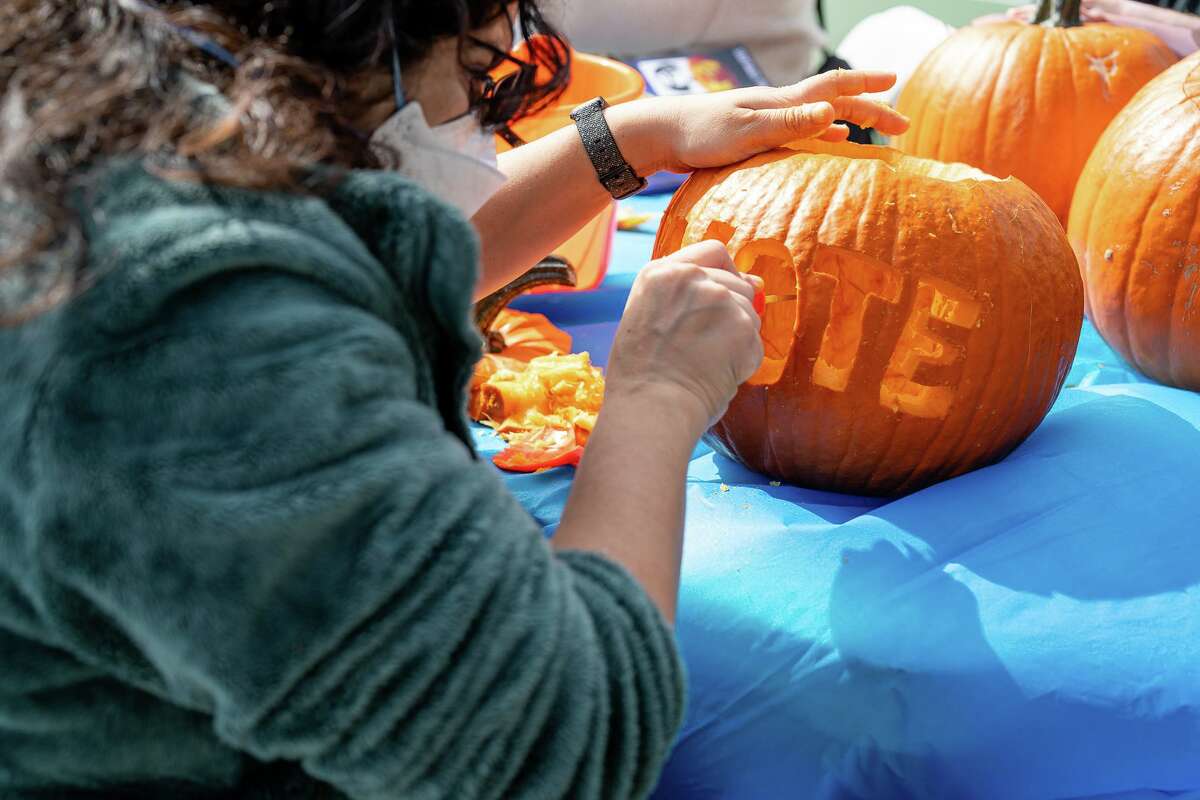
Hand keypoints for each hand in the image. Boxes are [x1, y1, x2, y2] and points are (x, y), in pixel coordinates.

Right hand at [605, 241, 763, 430]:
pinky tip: (717, 375)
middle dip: (731, 313)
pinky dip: (743, 362)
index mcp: (662, 273)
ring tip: (706, 362)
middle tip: (704, 346)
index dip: (724, 273)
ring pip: (749, 312)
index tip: (720, 298)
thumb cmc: (642, 373)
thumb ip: (690, 293)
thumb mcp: (647, 315)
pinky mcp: (742, 327)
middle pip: (736, 283)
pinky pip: (755, 343)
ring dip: (737, 338)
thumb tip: (755, 281)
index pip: (713, 252)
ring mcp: (720, 300)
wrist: (651, 406)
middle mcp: (692, 278)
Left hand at [609, 70, 908, 175]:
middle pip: (836, 102)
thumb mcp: (746, 133)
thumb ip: (787, 124)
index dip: (867, 83)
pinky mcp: (757, 134)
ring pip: (822, 115)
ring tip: (876, 132)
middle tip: (903, 125)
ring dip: (853, 120)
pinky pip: (804, 131)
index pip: (834, 86)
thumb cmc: (700, 136)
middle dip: (871, 109)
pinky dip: (825, 133)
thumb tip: (832, 112)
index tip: (897, 81)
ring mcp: (769, 119)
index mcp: (783, 102)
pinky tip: (833, 139)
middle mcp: (780, 106)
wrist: (663, 134)